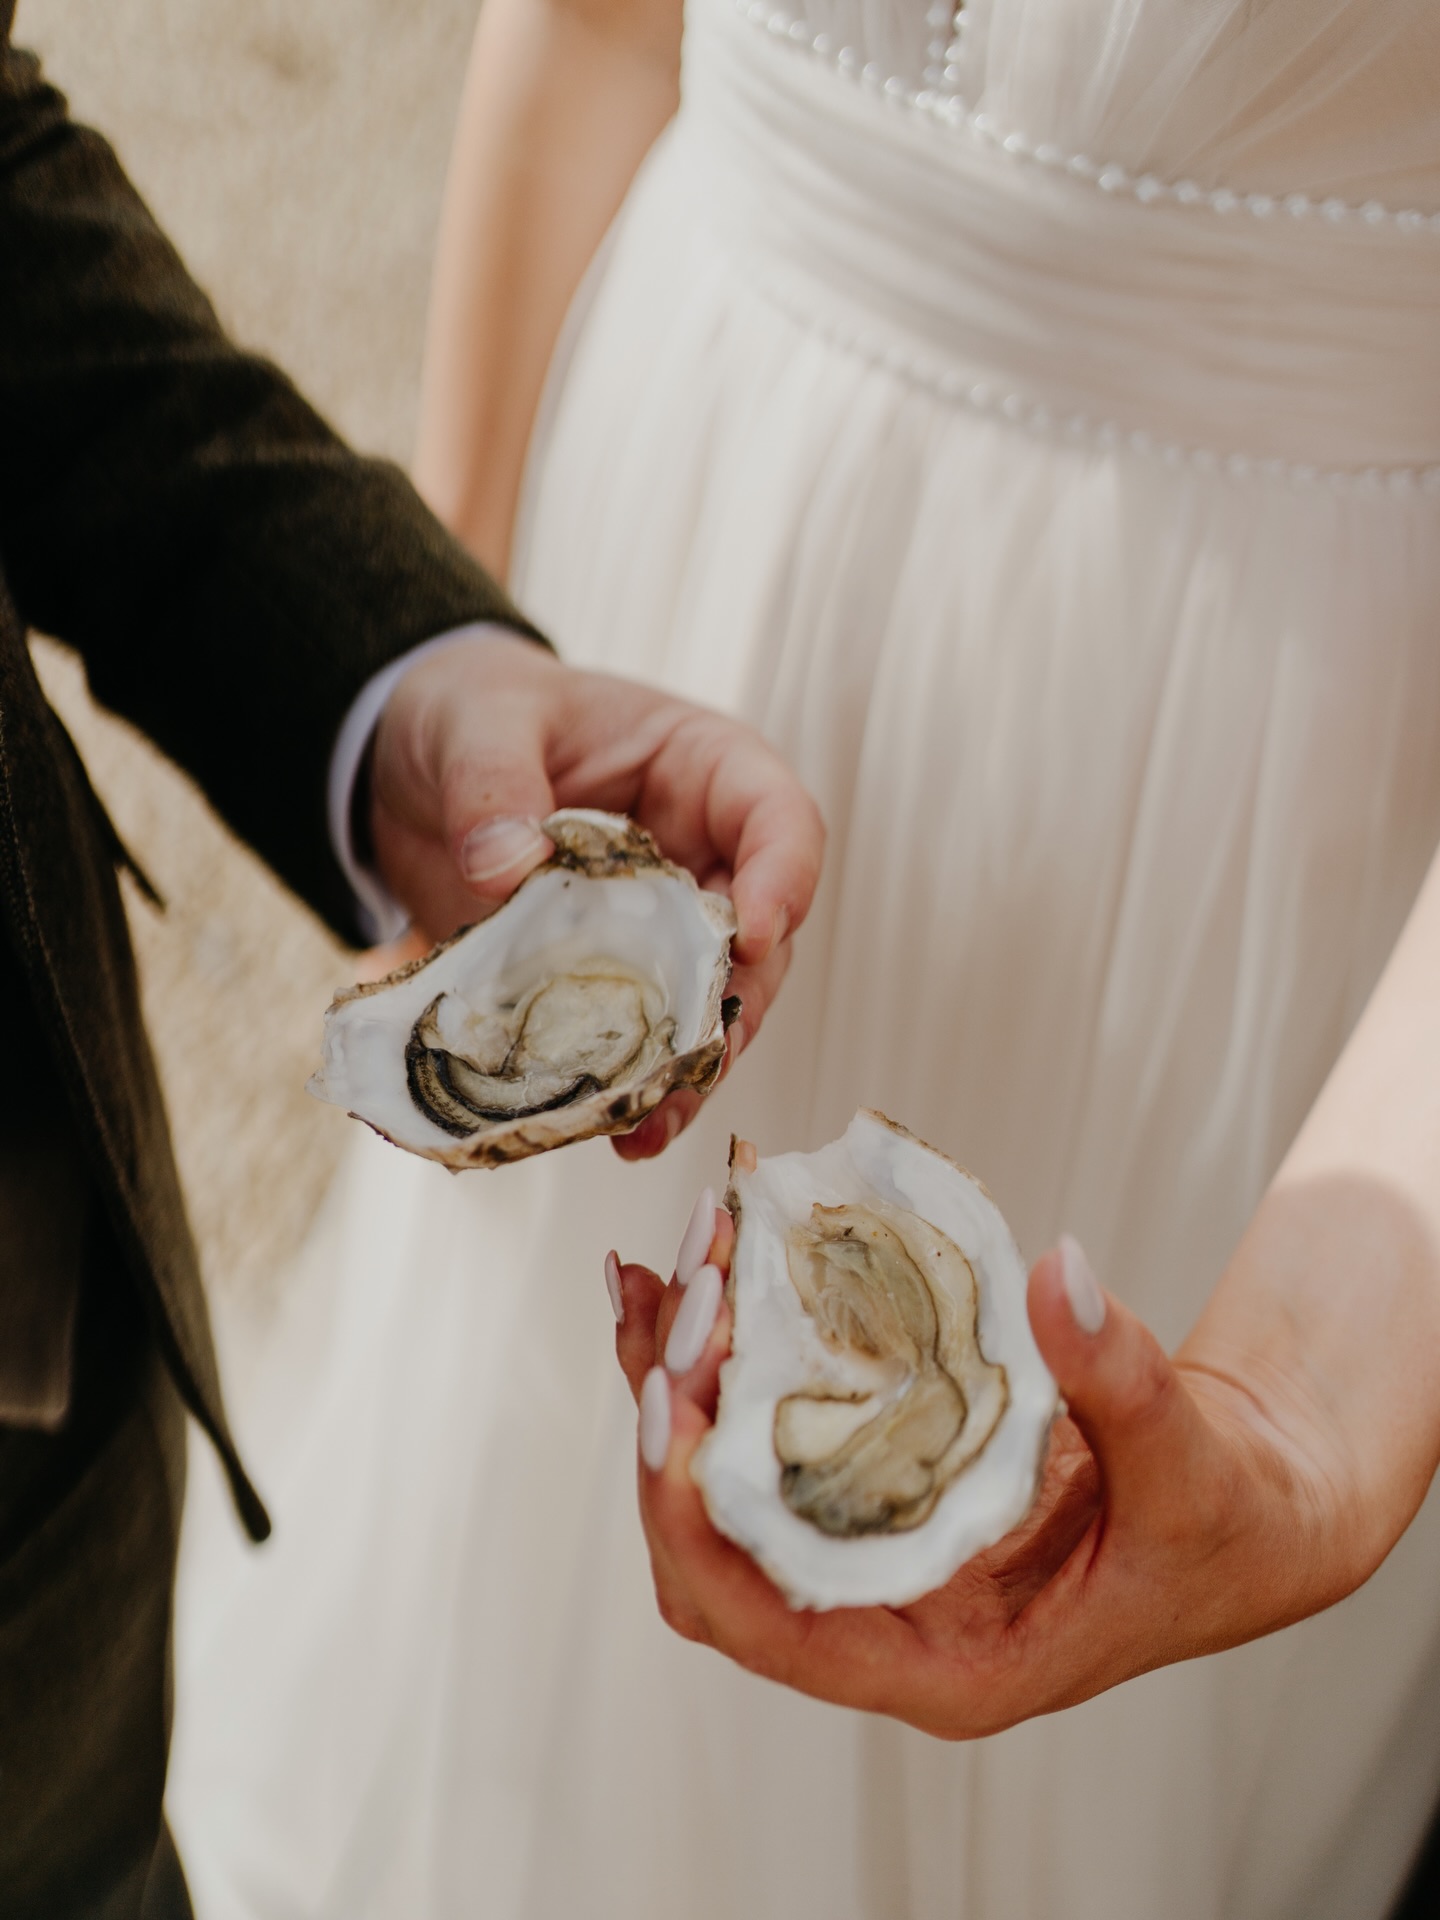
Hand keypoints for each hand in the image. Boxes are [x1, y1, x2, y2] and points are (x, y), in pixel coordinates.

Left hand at [369, 631, 823, 1156]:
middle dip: (733, 1010)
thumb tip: (507, 867)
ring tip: (641, 1126)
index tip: (750, 934)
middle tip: (698, 1061)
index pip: (780, 822)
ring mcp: (655, 934)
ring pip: (703, 1013)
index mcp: (703, 773)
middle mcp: (701, 861)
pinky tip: (595, 1129)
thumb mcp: (475, 721)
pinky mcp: (601, 986)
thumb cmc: (474, 712)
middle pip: (759, 946)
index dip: (784, 879)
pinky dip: (617, 1088)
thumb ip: (491, 784)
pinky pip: (628, 1043)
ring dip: (682, 1073)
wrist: (411, 768)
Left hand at [609, 1206, 1368, 1738]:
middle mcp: (883, 1617)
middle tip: (686, 1299)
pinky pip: (769, 1432)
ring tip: (660, 1272)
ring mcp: (868, 1550)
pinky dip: (721, 1362)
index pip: (774, 1630)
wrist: (1244, 1503)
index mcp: (947, 1664)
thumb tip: (1059, 1277)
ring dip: (679, 1381)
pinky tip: (697, 1279)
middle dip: (677, 1432)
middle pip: (719, 1553)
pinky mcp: (874, 1482)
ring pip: (724, 1489)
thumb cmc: (1220, 1521)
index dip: (701, 1531)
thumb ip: (1123, 1380)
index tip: (675, 1415)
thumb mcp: (1190, 1465)